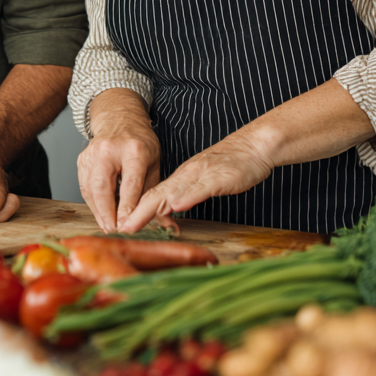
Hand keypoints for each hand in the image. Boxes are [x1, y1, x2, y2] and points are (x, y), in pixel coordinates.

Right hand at [77, 125, 161, 232]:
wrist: (119, 119)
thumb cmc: (140, 143)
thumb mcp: (154, 163)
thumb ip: (153, 192)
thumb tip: (160, 222)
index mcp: (134, 150)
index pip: (130, 184)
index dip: (127, 208)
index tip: (127, 226)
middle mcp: (109, 150)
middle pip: (103, 187)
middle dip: (107, 214)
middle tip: (113, 231)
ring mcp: (92, 154)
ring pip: (90, 189)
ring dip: (98, 212)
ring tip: (108, 227)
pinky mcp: (82, 160)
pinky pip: (84, 186)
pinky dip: (92, 203)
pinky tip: (100, 213)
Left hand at [118, 131, 274, 232]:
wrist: (255, 146)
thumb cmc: (232, 164)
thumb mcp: (205, 181)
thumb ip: (188, 193)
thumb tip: (171, 208)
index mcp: (182, 177)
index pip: (153, 195)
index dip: (136, 211)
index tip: (122, 226)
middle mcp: (187, 175)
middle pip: (156, 195)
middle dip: (136, 213)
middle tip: (120, 229)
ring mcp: (202, 175)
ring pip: (172, 191)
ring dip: (151, 208)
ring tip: (134, 222)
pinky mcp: (219, 177)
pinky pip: (201, 188)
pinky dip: (187, 197)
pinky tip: (176, 206)